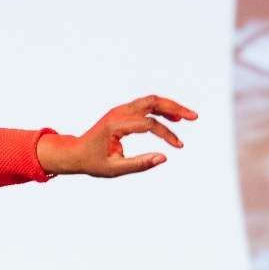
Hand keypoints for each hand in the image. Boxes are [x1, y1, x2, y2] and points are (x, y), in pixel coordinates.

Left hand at [37, 95, 197, 177]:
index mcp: (115, 125)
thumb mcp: (114, 169)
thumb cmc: (92, 162)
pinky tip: (172, 119)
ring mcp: (120, 110)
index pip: (148, 124)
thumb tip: (164, 158)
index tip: (178, 146)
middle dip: (175, 108)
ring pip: (150, 100)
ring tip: (187, 117)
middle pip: (152, 102)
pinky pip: (145, 105)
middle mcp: (118, 113)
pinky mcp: (123, 112)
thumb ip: (139, 164)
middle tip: (194, 117)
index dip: (167, 134)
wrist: (75, 153)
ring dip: (170, 106)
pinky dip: (161, 109)